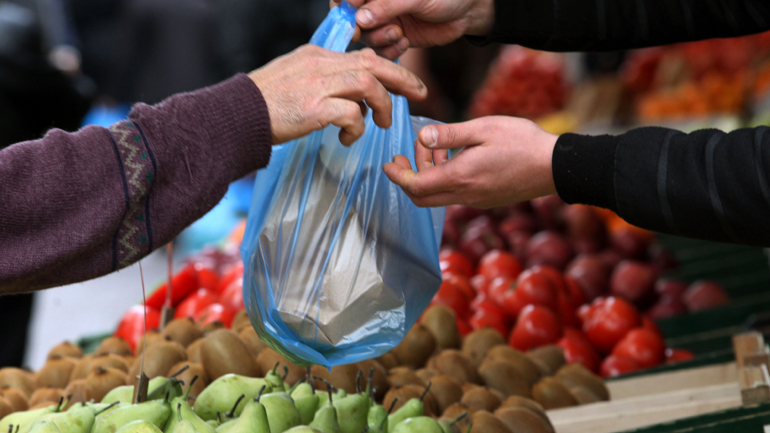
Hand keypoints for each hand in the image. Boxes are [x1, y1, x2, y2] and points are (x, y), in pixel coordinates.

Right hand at [248, 45, 426, 144]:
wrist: (235, 115)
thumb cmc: (263, 104)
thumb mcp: (294, 79)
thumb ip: (322, 80)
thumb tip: (351, 97)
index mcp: (317, 56)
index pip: (362, 56)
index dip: (389, 68)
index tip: (404, 82)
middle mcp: (320, 65)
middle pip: (373, 63)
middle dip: (402, 78)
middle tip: (420, 93)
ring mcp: (318, 85)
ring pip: (368, 85)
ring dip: (382, 106)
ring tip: (382, 124)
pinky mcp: (314, 108)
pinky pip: (352, 114)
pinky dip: (357, 127)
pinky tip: (348, 139)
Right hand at [331, 0, 494, 58]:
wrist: (467, 10)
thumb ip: (386, 6)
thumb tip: (360, 17)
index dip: (345, 7)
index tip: (355, 17)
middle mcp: (375, 4)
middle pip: (351, 20)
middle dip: (363, 29)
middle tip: (381, 30)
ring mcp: (383, 22)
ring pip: (365, 38)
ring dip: (379, 40)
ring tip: (398, 34)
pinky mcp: (394, 39)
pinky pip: (380, 51)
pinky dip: (389, 51)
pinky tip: (403, 43)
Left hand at [383, 116, 557, 207]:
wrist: (556, 167)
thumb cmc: (523, 142)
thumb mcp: (483, 128)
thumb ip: (450, 135)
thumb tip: (422, 137)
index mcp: (460, 177)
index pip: (415, 186)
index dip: (397, 176)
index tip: (387, 163)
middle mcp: (465, 195)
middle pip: (422, 198)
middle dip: (408, 177)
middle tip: (404, 155)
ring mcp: (476, 200)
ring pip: (439, 196)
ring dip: (429, 174)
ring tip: (436, 148)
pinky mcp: (486, 200)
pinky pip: (455, 194)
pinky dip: (445, 178)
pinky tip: (455, 157)